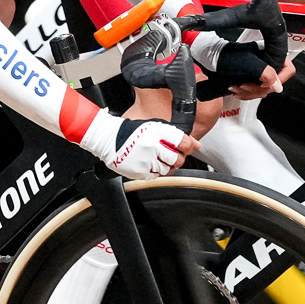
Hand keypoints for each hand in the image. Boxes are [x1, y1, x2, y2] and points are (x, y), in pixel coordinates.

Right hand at [83, 112, 198, 177]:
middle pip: (177, 159)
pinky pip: (155, 176)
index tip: (184, 147)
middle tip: (170, 154)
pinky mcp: (139, 172)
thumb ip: (176, 136)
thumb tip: (196, 145)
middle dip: (177, 158)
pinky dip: (155, 171)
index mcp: (157, 131)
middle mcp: (152, 146)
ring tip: (156, 158)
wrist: (107, 139)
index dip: (187, 146)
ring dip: (166, 165)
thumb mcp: (155, 127)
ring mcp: (146, 160)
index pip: (183, 142)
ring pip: (168, 169)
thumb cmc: (131, 132)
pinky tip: (148, 163)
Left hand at [213, 57, 294, 100]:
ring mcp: (259, 71)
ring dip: (248, 92)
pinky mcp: (250, 78)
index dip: (278, 79)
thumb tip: (277, 86)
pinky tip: (236, 90)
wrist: (211, 59)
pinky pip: (254, 91)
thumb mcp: (250, 65)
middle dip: (257, 88)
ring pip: (262, 89)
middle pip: (273, 83)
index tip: (266, 84)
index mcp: (270, 55)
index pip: (287, 69)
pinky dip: (244, 93)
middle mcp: (266, 63)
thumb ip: (267, 74)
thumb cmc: (227, 57)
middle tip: (245, 86)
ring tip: (236, 88)